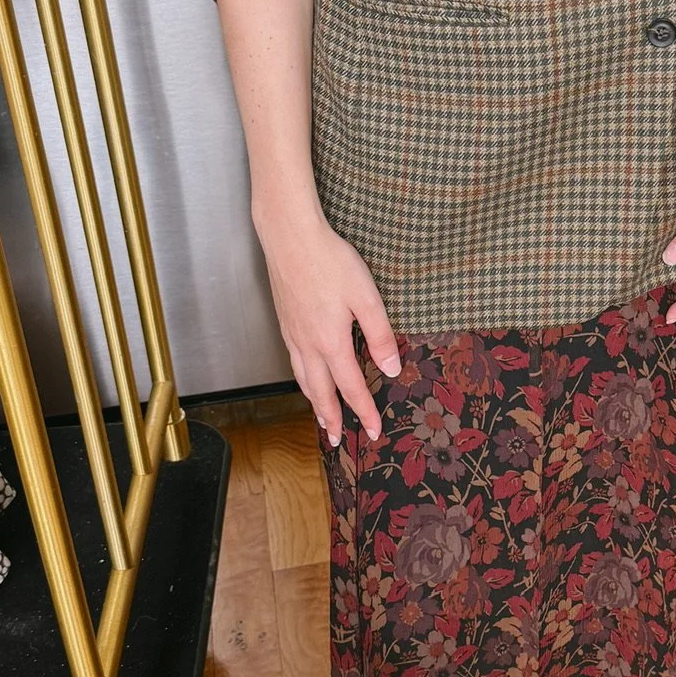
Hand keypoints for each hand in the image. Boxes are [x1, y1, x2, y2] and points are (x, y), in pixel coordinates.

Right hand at [254, 201, 400, 445]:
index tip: (374, 431)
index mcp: (330, 342)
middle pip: (320, 392)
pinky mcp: (285, 321)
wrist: (290, 236)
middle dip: (331, 419)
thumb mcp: (366, 297)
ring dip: (314, 403)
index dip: (364, 412)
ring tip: (321, 418)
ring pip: (303, 380)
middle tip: (336, 440)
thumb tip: (390, 369)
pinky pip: (294, 362)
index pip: (351, 388)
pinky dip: (302, 380)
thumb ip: (380, 335)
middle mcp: (307, 345)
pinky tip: (306, 376)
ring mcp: (292, 334)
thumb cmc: (330, 260)